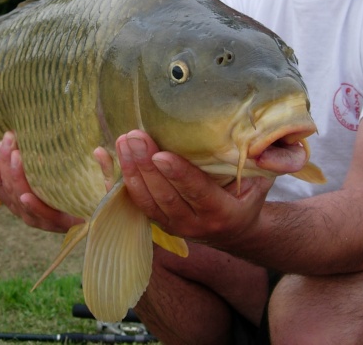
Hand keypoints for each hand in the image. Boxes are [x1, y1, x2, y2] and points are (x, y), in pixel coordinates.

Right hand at [0, 131, 82, 232]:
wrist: (98, 208)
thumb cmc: (74, 184)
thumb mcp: (58, 164)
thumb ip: (46, 149)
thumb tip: (37, 126)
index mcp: (16, 194)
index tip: (6, 138)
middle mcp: (21, 207)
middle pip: (1, 185)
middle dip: (3, 161)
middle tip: (10, 138)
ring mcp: (36, 217)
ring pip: (17, 197)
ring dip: (15, 176)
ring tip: (17, 156)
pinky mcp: (55, 224)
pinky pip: (39, 214)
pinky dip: (32, 205)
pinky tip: (27, 195)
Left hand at [115, 130, 273, 244]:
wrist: (238, 231)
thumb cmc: (250, 196)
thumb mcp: (260, 181)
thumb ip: (256, 161)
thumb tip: (260, 130)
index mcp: (222, 213)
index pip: (197, 193)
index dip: (179, 175)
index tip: (161, 154)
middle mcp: (194, 225)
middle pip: (165, 197)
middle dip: (146, 167)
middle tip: (134, 137)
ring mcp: (172, 227)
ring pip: (146, 202)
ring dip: (130, 172)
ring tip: (123, 142)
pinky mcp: (157, 222)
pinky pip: (131, 203)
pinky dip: (113, 180)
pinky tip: (102, 156)